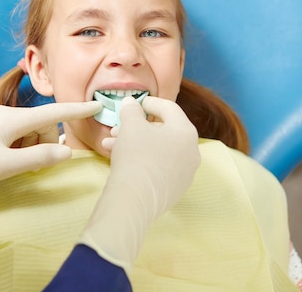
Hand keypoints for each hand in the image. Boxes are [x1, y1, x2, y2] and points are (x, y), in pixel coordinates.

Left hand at [0, 101, 101, 214]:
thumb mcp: (6, 166)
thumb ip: (40, 158)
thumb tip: (68, 151)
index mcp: (11, 119)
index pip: (52, 112)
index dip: (76, 110)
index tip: (97, 104)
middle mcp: (5, 113)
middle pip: (41, 126)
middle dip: (43, 145)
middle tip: (29, 168)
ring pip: (28, 132)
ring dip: (29, 149)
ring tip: (10, 166)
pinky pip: (15, 134)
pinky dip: (18, 148)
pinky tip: (4, 162)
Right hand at [79, 96, 199, 271]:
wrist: (135, 199)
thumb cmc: (135, 155)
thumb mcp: (131, 125)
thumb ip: (131, 110)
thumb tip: (131, 103)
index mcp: (186, 132)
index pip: (169, 109)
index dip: (149, 103)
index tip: (134, 103)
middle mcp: (192, 151)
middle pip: (162, 131)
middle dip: (136, 127)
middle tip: (117, 128)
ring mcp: (185, 172)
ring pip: (158, 150)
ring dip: (135, 144)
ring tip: (110, 145)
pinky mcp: (176, 189)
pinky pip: (159, 167)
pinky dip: (142, 160)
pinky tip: (121, 160)